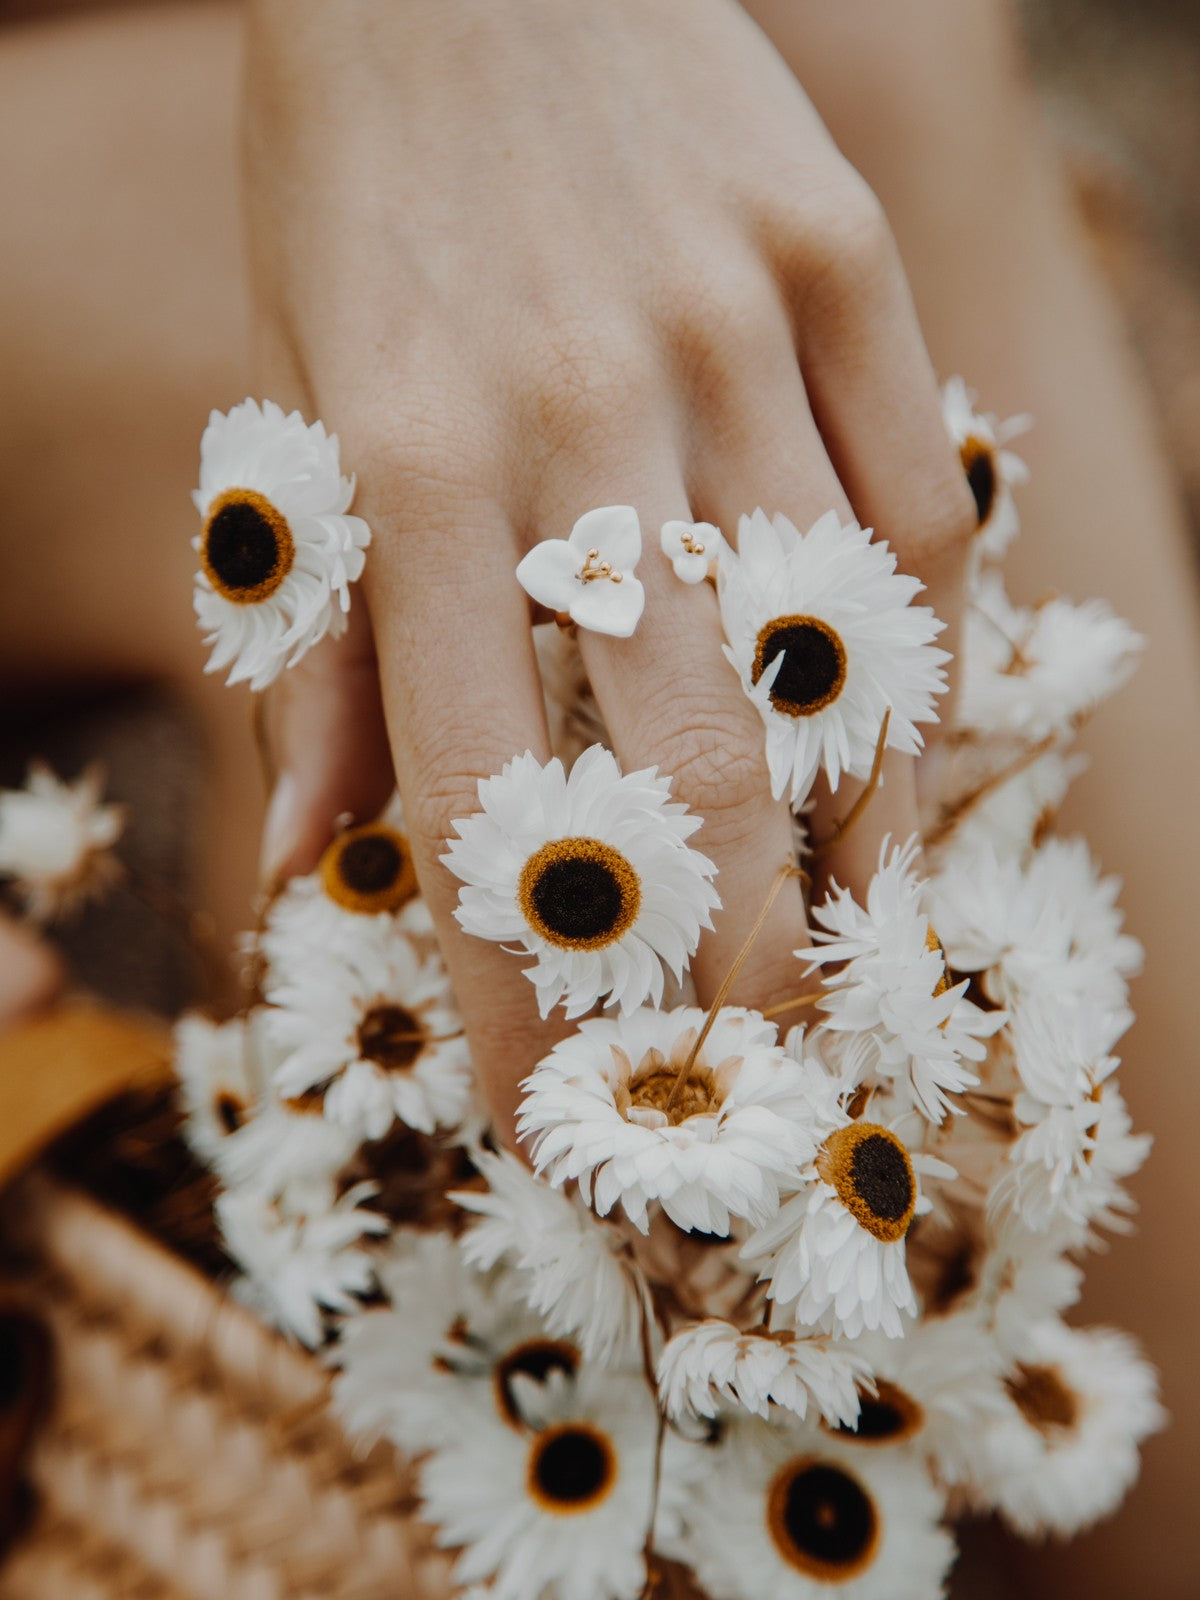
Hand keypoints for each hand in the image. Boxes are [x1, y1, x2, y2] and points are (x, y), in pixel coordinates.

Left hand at [245, 0, 974, 1133]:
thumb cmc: (357, 196)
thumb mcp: (292, 403)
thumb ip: (326, 639)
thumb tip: (318, 852)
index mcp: (407, 462)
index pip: (477, 792)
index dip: (519, 983)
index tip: (554, 1112)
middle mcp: (579, 410)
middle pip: (689, 750)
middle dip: (730, 948)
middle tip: (751, 1068)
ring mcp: (733, 323)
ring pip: (831, 635)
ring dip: (852, 819)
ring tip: (852, 939)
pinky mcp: (840, 250)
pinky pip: (912, 491)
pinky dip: (919, 632)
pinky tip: (903, 725)